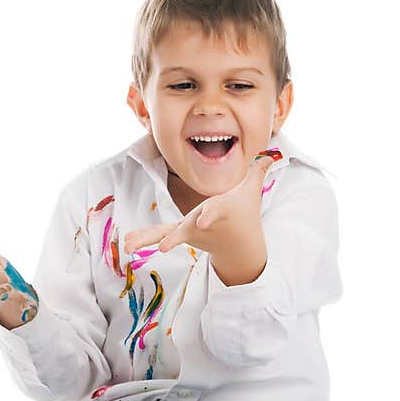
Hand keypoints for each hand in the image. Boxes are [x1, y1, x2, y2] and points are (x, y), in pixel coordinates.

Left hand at [123, 148, 281, 257]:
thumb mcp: (252, 191)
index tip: (204, 221)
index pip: (216, 212)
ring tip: (128, 246)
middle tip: (163, 247)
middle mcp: (202, 224)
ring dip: (147, 239)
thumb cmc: (245, 213)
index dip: (210, 215)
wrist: (240, 246)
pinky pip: (160, 235)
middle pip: (187, 228)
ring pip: (167, 234)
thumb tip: (272, 153)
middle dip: (176, 237)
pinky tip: (127, 243)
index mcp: (220, 212)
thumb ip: (258, 170)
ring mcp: (189, 231)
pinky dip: (144, 238)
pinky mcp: (181, 234)